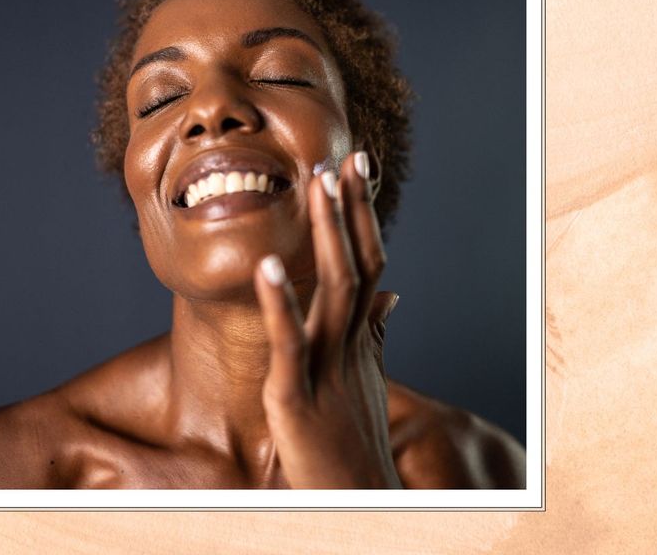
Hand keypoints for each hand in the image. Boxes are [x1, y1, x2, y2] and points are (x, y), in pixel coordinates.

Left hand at [253, 150, 401, 488]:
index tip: (354, 168)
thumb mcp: (363, 378)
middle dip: (349, 210)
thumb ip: (373, 334)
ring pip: (333, 290)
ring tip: (315, 187)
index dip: (361, 215)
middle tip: (343, 158)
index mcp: (358, 338)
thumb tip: (391, 297)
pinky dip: (280, 303)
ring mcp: (326, 367)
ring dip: (325, 235)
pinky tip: (266, 267)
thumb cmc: (351, 441)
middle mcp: (349, 344)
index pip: (367, 262)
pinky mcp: (296, 396)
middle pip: (357, 263)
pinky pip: (289, 343)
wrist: (354, 499)